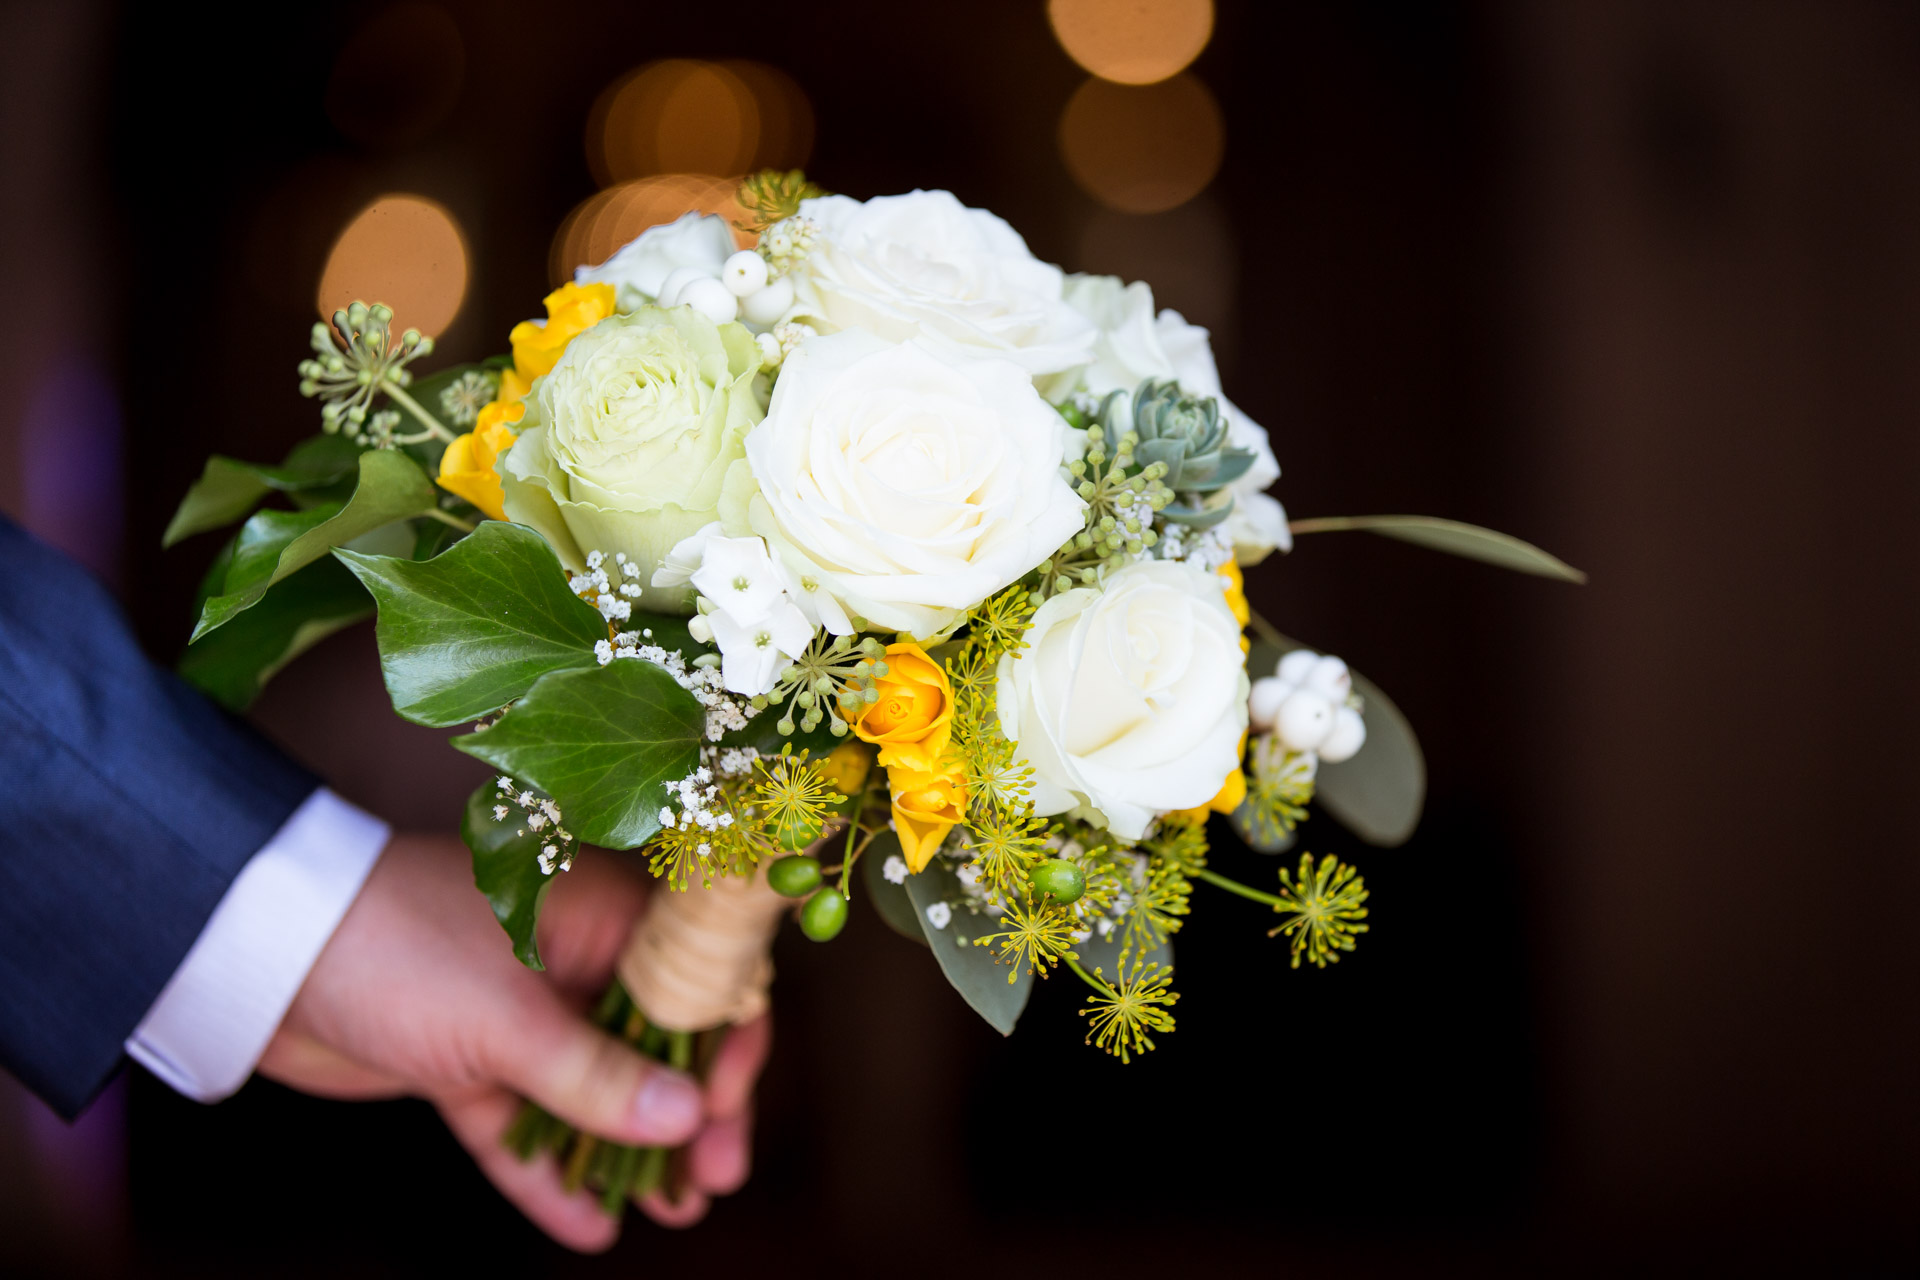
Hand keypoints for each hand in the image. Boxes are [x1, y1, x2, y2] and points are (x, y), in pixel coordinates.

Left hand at [259, 833, 770, 1248]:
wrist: (261, 948)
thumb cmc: (399, 946)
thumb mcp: (507, 1018)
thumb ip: (597, 1075)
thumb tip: (688, 1117)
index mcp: (600, 912)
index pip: (695, 976)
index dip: (725, 1045)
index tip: (726, 1112)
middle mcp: (571, 956)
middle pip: (653, 1042)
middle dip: (684, 1114)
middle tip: (712, 1180)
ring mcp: (516, 1011)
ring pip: (591, 1089)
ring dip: (627, 1151)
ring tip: (670, 1212)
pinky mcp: (465, 1058)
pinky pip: (523, 1120)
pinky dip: (550, 1169)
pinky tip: (587, 1225)